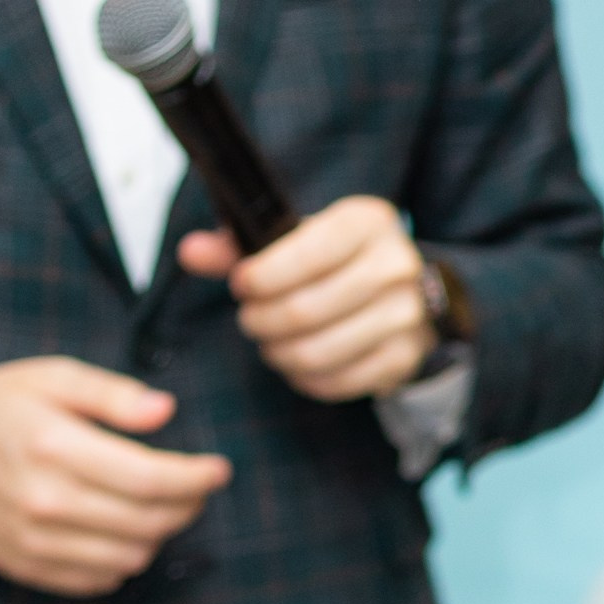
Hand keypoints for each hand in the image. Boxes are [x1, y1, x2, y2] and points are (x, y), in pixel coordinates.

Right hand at [0, 358, 227, 595]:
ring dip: (159, 535)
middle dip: (187, 506)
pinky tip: (121, 531)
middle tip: (194, 488)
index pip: (150, 478)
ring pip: (133, 556)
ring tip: (157, 507)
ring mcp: (38, 541)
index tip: (218, 471)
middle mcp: (47, 499)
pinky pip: (103, 579)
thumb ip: (110, 394)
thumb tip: (165, 411)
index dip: (195, 478)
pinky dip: (125, 559)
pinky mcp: (33, 568)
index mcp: (54, 445)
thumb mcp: (48, 379)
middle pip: (150, 522)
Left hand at [181, 198, 435, 402]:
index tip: (240, 286)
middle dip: (262, 321)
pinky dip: (307, 378)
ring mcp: (405, 317)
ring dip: (279, 353)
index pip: (306, 253)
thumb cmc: (340, 259)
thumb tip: (190, 253)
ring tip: (269, 344)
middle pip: (306, 309)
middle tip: (249, 320)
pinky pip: (340, 381)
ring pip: (319, 351)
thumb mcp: (299, 236)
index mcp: (366, 221)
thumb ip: (242, 244)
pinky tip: (295, 365)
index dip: (262, 277)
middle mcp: (393, 266)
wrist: (413, 292)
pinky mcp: (404, 359)